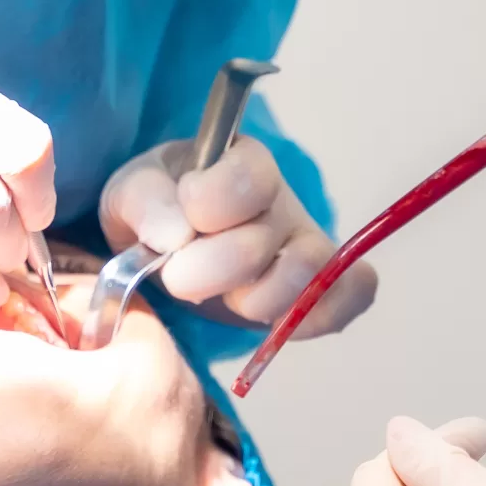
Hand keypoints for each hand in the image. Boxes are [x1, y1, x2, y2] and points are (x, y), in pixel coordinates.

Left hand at [98, 134, 374, 335]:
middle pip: (262, 241)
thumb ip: (145, 200)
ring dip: (254, 301)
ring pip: (309, 272)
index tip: (174, 226)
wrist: (177, 252)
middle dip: (207, 270)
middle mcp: (283, 200)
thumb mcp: (133, 195)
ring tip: (226, 299)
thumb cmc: (160, 212)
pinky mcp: (328, 286)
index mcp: (241, 161)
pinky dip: (316, 316)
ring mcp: (310, 243)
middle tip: (178, 276)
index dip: (208, 206)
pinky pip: (352, 295)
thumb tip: (175, 232)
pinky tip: (273, 324)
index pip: (248, 177)